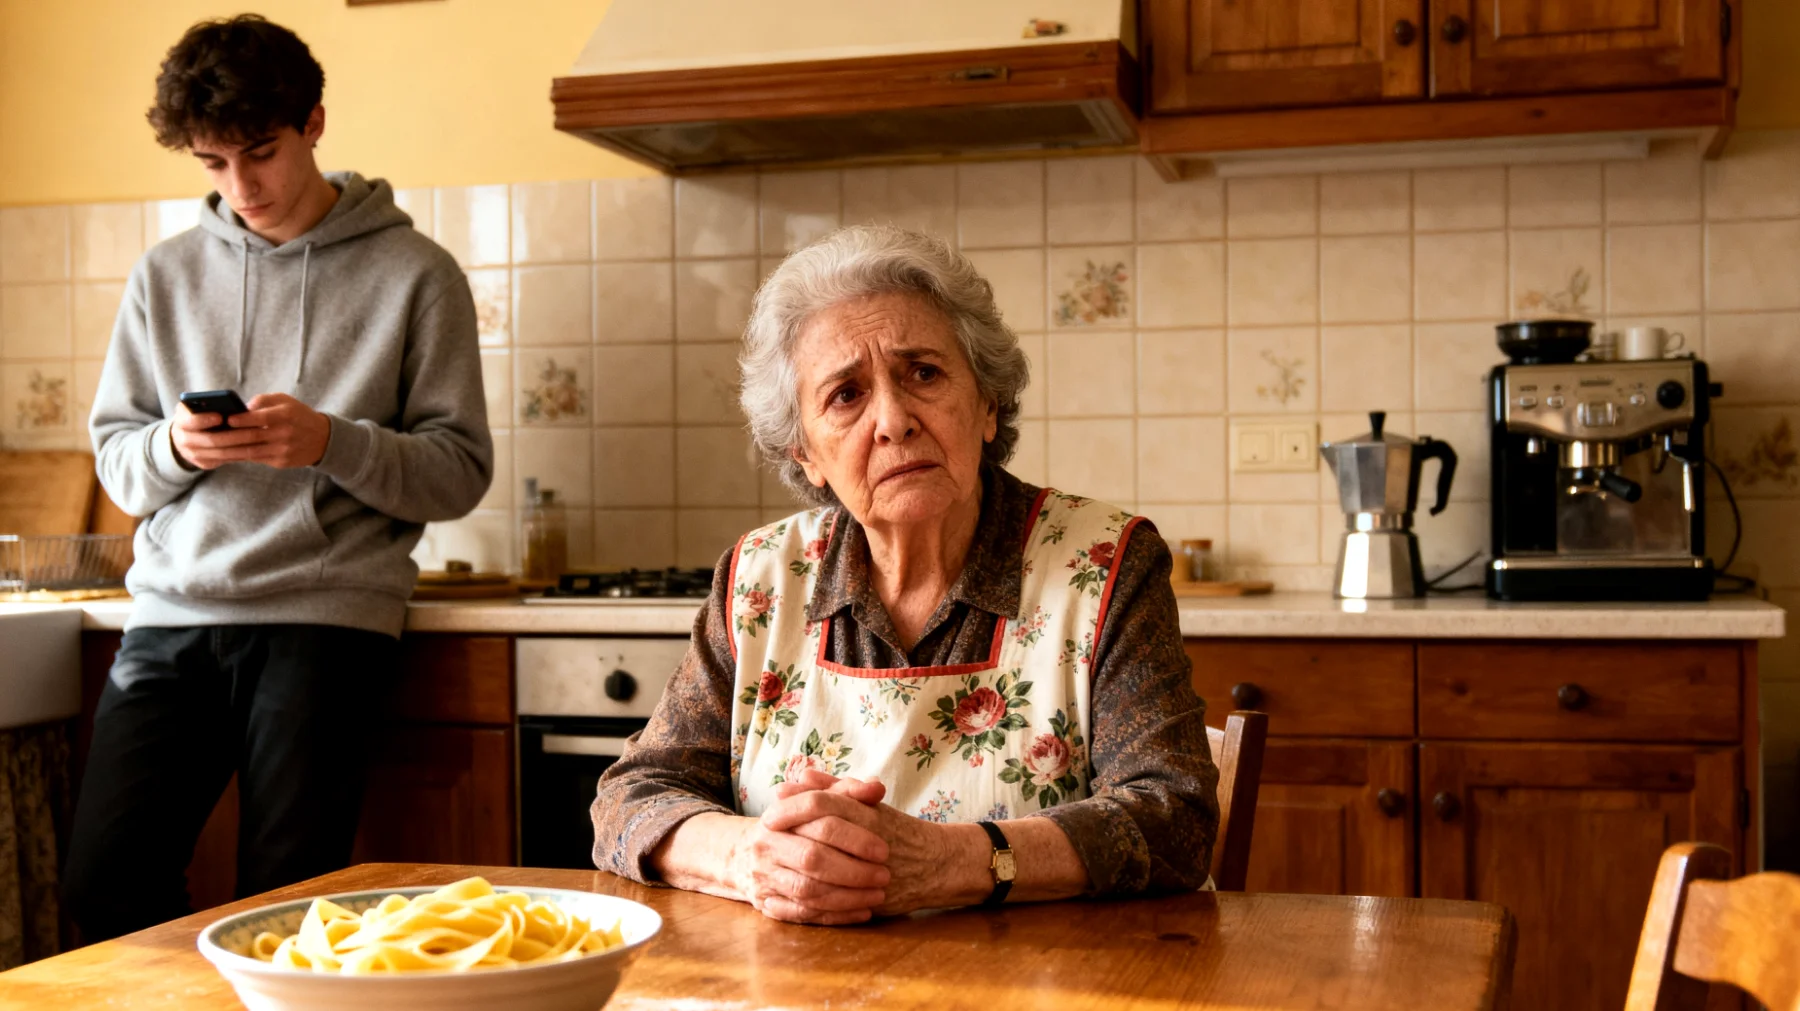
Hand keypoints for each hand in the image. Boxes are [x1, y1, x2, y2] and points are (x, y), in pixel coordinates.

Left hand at [171, 393, 331, 469]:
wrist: (323, 439)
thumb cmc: (298, 415)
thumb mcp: (285, 401)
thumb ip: (263, 400)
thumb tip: (240, 408)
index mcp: (286, 415)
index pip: (259, 418)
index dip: (241, 419)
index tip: (225, 418)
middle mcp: (285, 434)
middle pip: (250, 437)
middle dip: (227, 437)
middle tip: (209, 435)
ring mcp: (283, 450)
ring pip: (250, 451)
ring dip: (228, 450)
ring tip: (211, 446)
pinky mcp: (281, 462)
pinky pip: (255, 459)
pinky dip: (238, 456)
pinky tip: (225, 453)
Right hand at [731, 780, 891, 925]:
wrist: (745, 855)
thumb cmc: (795, 827)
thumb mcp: (815, 804)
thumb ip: (847, 792)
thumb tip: (877, 789)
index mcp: (779, 813)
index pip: (816, 816)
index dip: (853, 833)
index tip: (883, 849)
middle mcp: (766, 843)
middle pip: (812, 857)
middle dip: (853, 870)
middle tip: (884, 876)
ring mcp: (763, 875)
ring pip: (807, 890)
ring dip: (847, 896)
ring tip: (878, 895)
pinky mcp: (765, 903)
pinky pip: (802, 914)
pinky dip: (835, 916)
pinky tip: (861, 912)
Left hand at [764, 772, 975, 916]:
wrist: (937, 864)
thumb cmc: (899, 831)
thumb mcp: (869, 805)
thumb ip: (835, 789)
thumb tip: (799, 776)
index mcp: (865, 813)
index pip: (820, 804)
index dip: (791, 808)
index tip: (769, 815)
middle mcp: (866, 839)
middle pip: (815, 837)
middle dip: (785, 840)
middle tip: (762, 841)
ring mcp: (868, 871)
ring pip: (820, 875)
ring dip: (790, 875)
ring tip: (771, 872)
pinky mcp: (870, 899)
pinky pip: (830, 906)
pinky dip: (802, 905)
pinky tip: (783, 900)